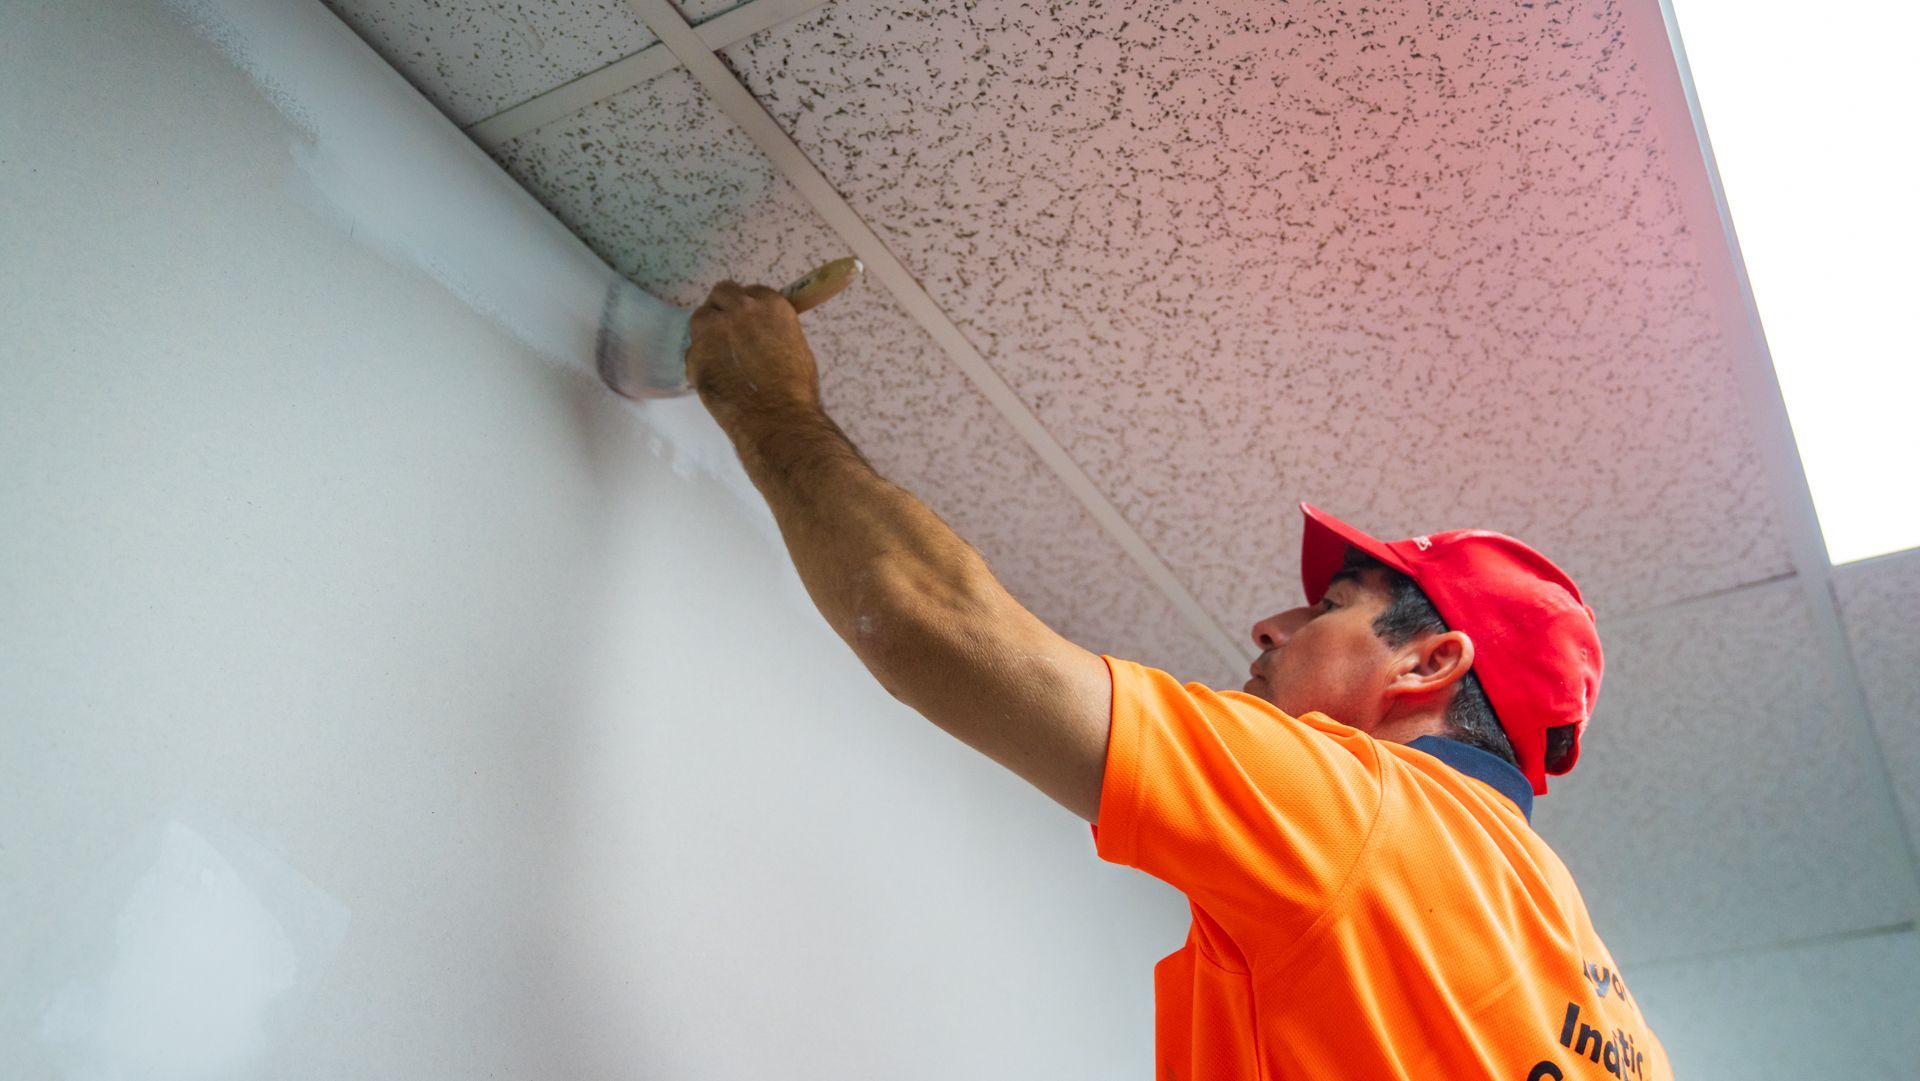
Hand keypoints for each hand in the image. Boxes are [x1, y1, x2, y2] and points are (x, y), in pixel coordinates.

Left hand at [685, 280, 822, 421]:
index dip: (745, 308)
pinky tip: (717, 381)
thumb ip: (772, 330)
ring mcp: (714, 330)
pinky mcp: (696, 355)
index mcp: (771, 305)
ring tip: (720, 358)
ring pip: (700, 320)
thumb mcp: (793, 347)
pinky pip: (693, 353)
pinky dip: (702, 364)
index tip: (746, 321)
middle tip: (727, 333)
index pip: (749, 292)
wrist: (778, 419)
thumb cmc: (795, 390)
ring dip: (707, 334)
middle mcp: (740, 310)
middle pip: (720, 294)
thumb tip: (760, 332)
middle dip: (722, 310)